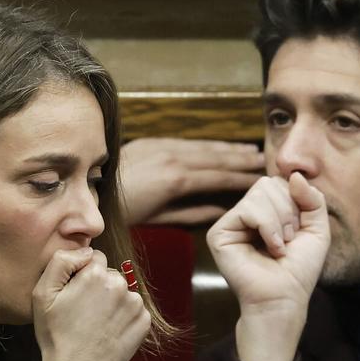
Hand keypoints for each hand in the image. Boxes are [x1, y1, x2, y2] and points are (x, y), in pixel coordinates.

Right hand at [32, 248, 151, 360]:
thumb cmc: (56, 334)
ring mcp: (135, 303)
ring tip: (95, 323)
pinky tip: (108, 331)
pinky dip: (123, 316)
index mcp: (95, 274)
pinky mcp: (144, 320)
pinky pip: (133, 309)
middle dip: (98, 286)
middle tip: (83, 311)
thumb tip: (85, 251)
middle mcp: (120, 284)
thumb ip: (61, 261)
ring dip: (112, 301)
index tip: (74, 293)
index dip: (81, 274)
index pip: (93, 257)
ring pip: (122, 291)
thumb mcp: (42, 294)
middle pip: (109, 273)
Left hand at [119, 138, 264, 225]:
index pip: (219, 177)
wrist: (93, 188)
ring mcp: (164, 147)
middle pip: (217, 158)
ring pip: (205, 147)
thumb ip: (192, 213)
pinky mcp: (154, 141)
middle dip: (243, 160)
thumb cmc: (125, 211)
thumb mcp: (159, 219)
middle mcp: (174, 159)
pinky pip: (189, 142)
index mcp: (177, 180)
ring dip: (230, 149)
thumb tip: (220, 211)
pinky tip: (219, 146)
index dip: (243, 179)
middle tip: (266, 161)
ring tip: (251, 151)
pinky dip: (208, 145)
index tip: (261, 180)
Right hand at [206, 173, 329, 360]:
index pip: (280, 182)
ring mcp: (231, 222)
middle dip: (289, 210)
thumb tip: (294, 173)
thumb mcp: (317, 229)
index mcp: (265, 211)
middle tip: (289, 240)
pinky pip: (248, 209)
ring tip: (280, 246)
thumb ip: (312, 198)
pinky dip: (267, 227)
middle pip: (269, 184)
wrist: (284, 299)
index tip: (299, 231)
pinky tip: (270, 248)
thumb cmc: (298, 270)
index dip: (297, 201)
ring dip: (279, 221)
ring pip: (259, 194)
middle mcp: (245, 214)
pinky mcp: (219, 233)